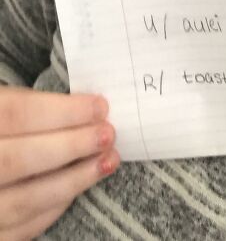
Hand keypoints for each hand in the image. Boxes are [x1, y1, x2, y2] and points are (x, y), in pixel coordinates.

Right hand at [0, 88, 118, 239]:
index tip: (100, 107)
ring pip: (24, 199)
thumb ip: (33, 107)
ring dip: (74, 179)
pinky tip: (80, 185)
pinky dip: (56, 206)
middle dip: (71, 146)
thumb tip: (88, 108)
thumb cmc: (2, 129)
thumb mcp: (4, 104)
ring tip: (108, 160)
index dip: (61, 111)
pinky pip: (22, 227)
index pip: (16, 114)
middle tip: (108, 135)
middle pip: (18, 159)